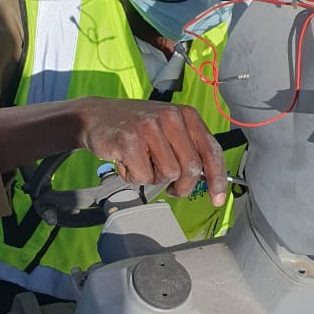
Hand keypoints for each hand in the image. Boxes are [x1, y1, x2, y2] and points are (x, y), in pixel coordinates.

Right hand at [76, 97, 226, 204]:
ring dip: (154, 178)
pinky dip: (134, 176)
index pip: (211, 150)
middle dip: (183, 186)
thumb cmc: (136, 127)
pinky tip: (126, 161)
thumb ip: (189, 148)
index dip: (217, 178)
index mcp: (186, 115)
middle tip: (172, 189)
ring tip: (141, 163)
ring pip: (168, 174)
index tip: (217, 198)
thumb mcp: (168, 129)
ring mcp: (149, 127)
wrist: (96, 116)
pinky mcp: (129, 140)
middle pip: (191, 168)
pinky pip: (144, 176)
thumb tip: (209, 178)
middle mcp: (171, 117)